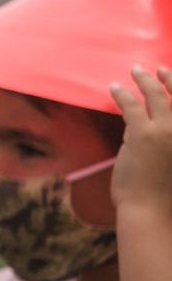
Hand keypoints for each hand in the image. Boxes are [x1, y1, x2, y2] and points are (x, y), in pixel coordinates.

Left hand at [112, 66, 171, 216]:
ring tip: (136, 70)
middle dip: (171, 78)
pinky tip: (115, 88)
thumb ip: (170, 141)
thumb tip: (157, 123)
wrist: (154, 211)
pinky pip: (131, 106)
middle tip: (160, 69)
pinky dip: (123, 94)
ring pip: (157, 96)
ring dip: (145, 80)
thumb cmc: (167, 195)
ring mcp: (167, 131)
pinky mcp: (142, 134)